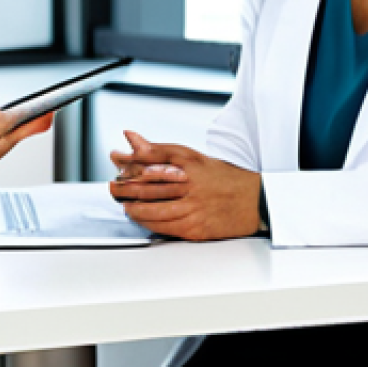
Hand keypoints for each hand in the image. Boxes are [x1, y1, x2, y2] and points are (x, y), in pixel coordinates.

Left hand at [108, 131, 260, 240]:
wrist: (254, 200)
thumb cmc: (220, 176)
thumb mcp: (189, 156)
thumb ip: (157, 149)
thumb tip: (129, 136)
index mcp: (187, 167)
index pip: (149, 164)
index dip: (128, 163)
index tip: (115, 159)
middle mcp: (189, 188)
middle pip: (148, 188)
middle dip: (125, 188)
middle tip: (113, 187)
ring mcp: (193, 211)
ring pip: (154, 212)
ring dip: (134, 209)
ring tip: (124, 205)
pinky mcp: (197, 230)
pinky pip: (166, 229)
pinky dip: (150, 224)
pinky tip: (141, 220)